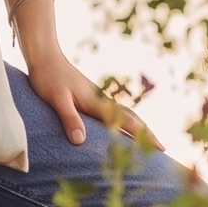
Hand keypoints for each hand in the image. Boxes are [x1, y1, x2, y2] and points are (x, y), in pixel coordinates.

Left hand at [25, 48, 162, 150]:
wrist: (45, 56)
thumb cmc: (49, 78)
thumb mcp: (57, 99)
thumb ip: (69, 118)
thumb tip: (80, 141)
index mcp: (98, 103)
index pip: (128, 122)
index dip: (144, 136)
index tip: (161, 149)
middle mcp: (102, 100)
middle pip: (132, 118)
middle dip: (147, 134)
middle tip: (163, 150)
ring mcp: (98, 98)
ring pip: (124, 114)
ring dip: (137, 128)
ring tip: (146, 142)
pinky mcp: (90, 97)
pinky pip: (113, 113)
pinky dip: (123, 122)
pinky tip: (120, 127)